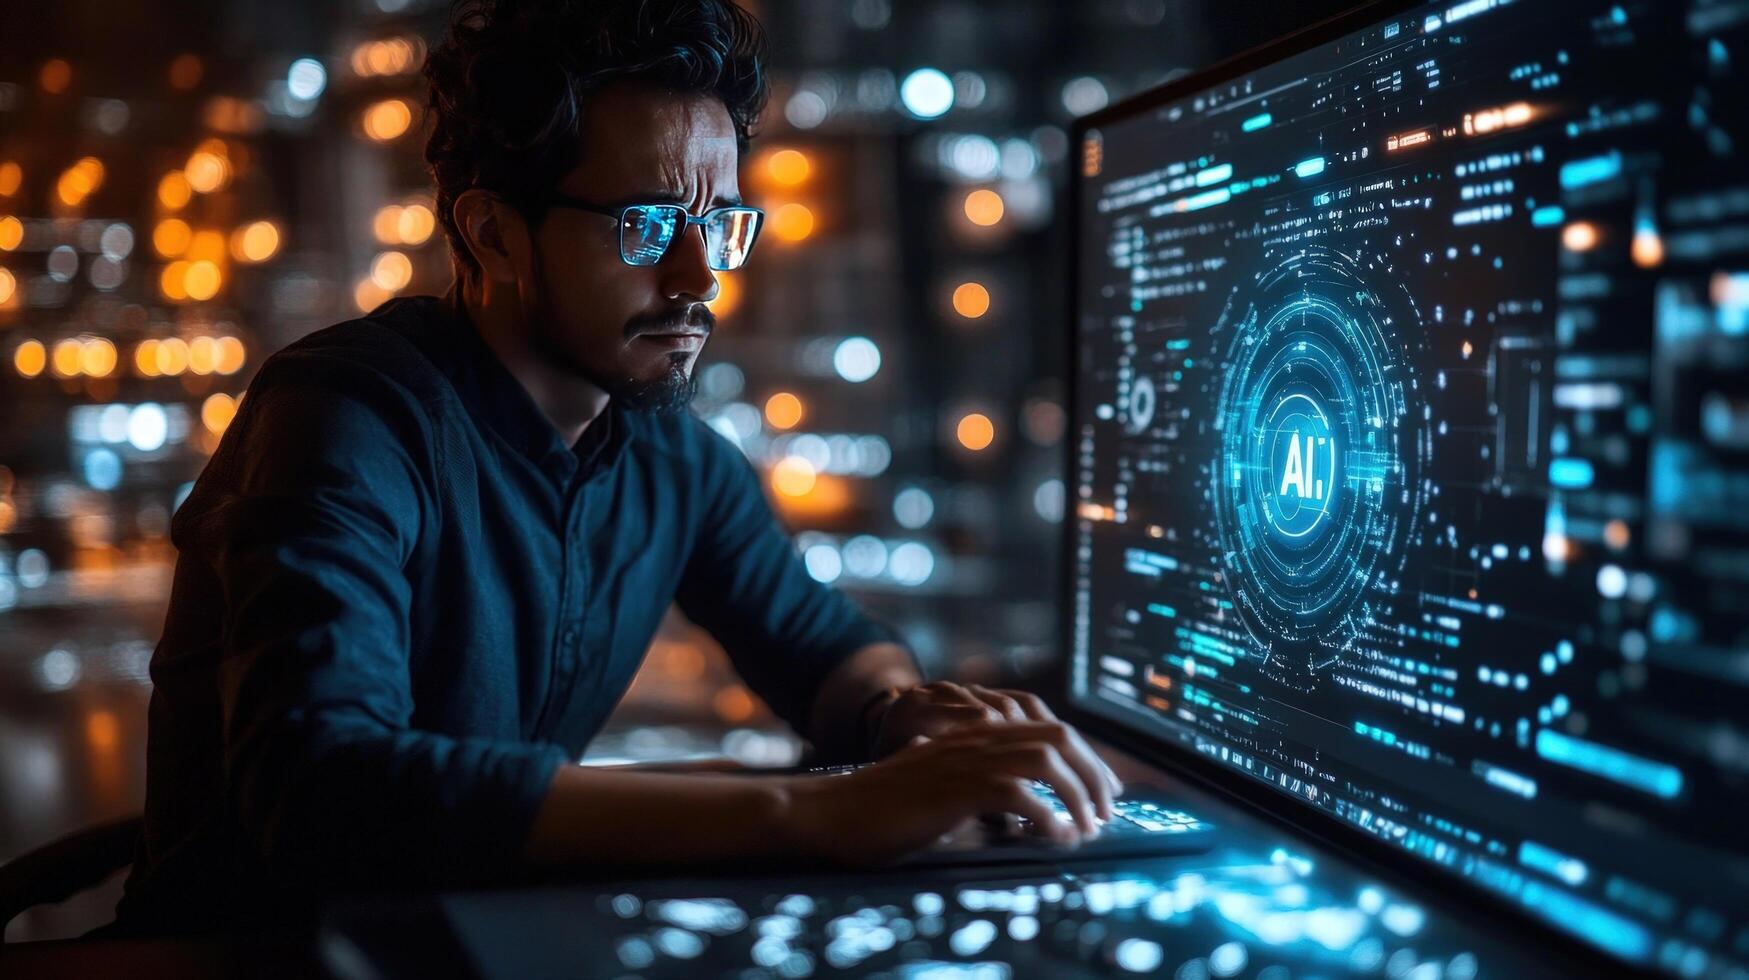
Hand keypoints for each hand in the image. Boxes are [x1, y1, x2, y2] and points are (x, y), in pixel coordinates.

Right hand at [785, 721, 1114, 867]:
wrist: (833, 812)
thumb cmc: (882, 810)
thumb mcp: (938, 787)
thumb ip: (973, 784)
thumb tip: (1017, 805)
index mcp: (974, 736)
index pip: (1048, 730)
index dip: (1087, 759)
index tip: (1106, 793)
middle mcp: (974, 740)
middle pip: (1057, 737)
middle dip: (1093, 774)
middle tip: (1108, 813)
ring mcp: (963, 760)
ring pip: (1044, 758)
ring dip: (1077, 794)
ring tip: (1088, 829)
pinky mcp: (952, 789)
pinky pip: (1014, 793)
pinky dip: (1045, 816)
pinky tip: (1052, 838)